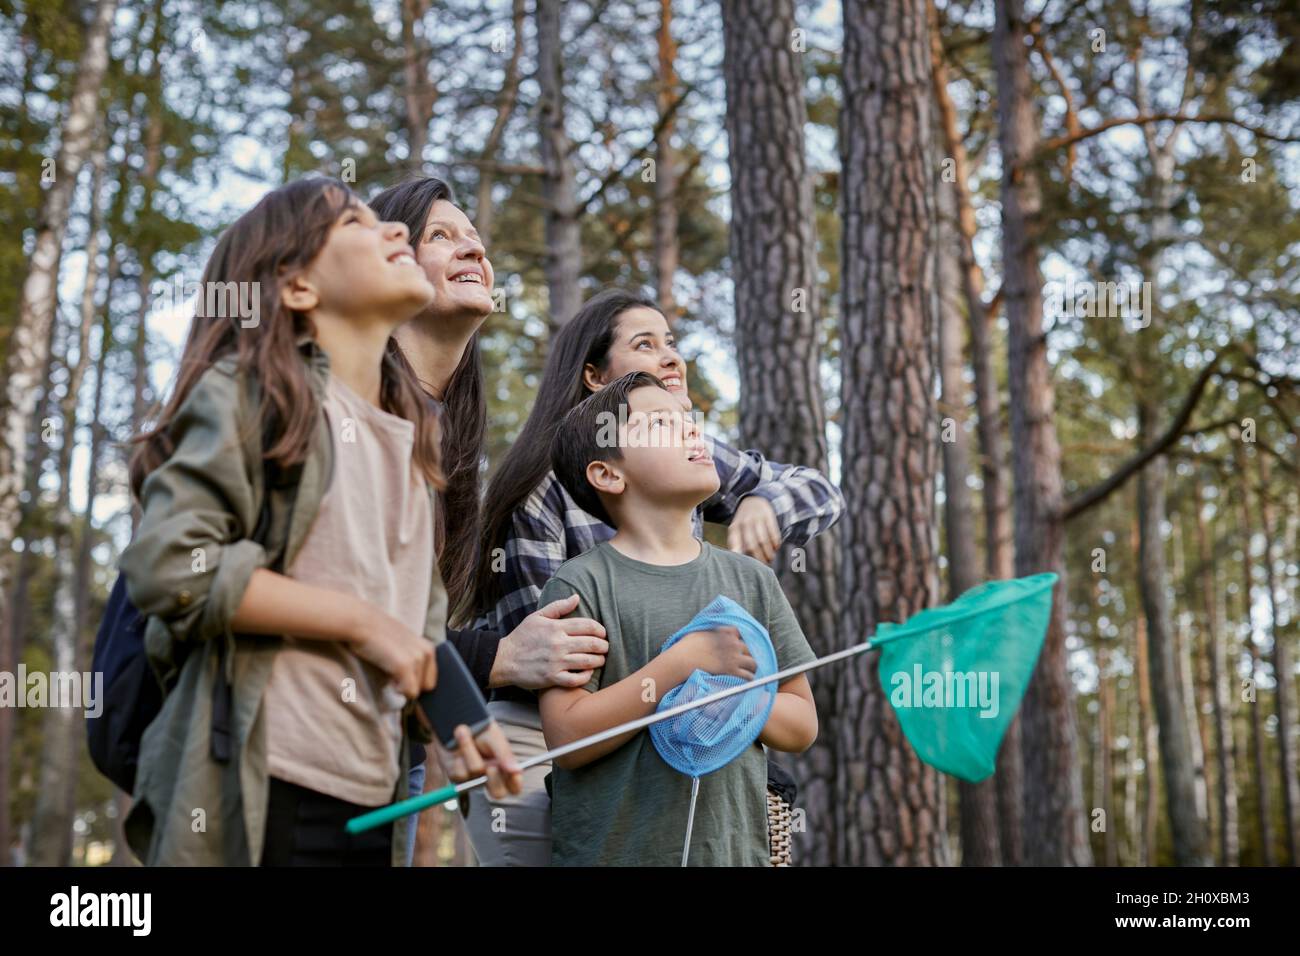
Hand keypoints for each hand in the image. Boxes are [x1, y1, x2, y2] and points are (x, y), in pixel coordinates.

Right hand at [349, 605, 437, 699]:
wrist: (359, 622)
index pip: (431, 680)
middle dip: (410, 686)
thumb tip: (414, 686)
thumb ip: (412, 659)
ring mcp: (417, 658)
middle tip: (392, 673)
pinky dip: (397, 689)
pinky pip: (409, 692)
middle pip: (427, 687)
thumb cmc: (376, 636)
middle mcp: (427, 652)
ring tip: (387, 668)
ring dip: (401, 686)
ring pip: (416, 691)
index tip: (401, 676)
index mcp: (428, 648)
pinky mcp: (405, 665)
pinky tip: (387, 675)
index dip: (416, 683)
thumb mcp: (403, 645)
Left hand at [437, 720, 523, 799]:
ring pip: (475, 774)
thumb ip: (505, 754)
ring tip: (465, 733)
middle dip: (495, 781)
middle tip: (492, 767)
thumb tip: (517, 771)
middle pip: (498, 793)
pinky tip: (457, 746)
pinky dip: (458, 756)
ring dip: (470, 752)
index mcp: (504, 770)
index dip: (516, 784)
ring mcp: (473, 780)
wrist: (456, 723)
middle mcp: (489, 778)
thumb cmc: (480, 731)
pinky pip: (459, 774)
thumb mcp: (494, 738)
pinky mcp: (456, 777)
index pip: (514, 787)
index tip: (515, 775)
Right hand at [491, 593, 608, 689]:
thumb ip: (558, 607)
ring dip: (599, 660)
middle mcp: (558, 644)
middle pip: (591, 644)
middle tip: (605, 647)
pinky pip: (575, 679)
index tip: (603, 633)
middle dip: (604, 646)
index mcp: (556, 627)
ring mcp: (555, 662)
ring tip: (601, 660)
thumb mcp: (537, 616)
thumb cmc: (521, 637)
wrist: (504, 659)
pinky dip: (586, 676)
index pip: (588, 625)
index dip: (600, 629)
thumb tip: (577, 597)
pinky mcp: (552, 678)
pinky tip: (588, 673)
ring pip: (587, 661)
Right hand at [677, 626, 755, 680]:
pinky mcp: (731, 670)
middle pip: (751, 648)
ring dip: (752, 667)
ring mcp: (733, 657)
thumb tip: (716, 629)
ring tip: (749, 671)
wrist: (682, 660)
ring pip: (753, 662)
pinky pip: (748, 676)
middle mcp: (733, 644)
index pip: (743, 633)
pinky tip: (746, 680)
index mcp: (726, 633)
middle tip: (747, 660)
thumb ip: (713, 630)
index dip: (743, 640)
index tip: (741, 646)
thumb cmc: (687, 646)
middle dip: (750, 654)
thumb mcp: (701, 630)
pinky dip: (749, 678)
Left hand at [728, 497, 780, 562]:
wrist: (754, 500)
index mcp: (735, 527)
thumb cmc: (744, 522)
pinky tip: (776, 548)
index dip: (739, 555)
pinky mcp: (768, 516)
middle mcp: (745, 523)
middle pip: (752, 545)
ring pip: (763, 540)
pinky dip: (775, 543)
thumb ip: (736, 544)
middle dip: (759, 559)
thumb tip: (737, 563)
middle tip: (763, 566)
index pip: (735, 543)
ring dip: (768, 553)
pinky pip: (773, 533)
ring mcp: (757, 518)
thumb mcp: (736, 530)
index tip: (745, 566)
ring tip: (770, 559)